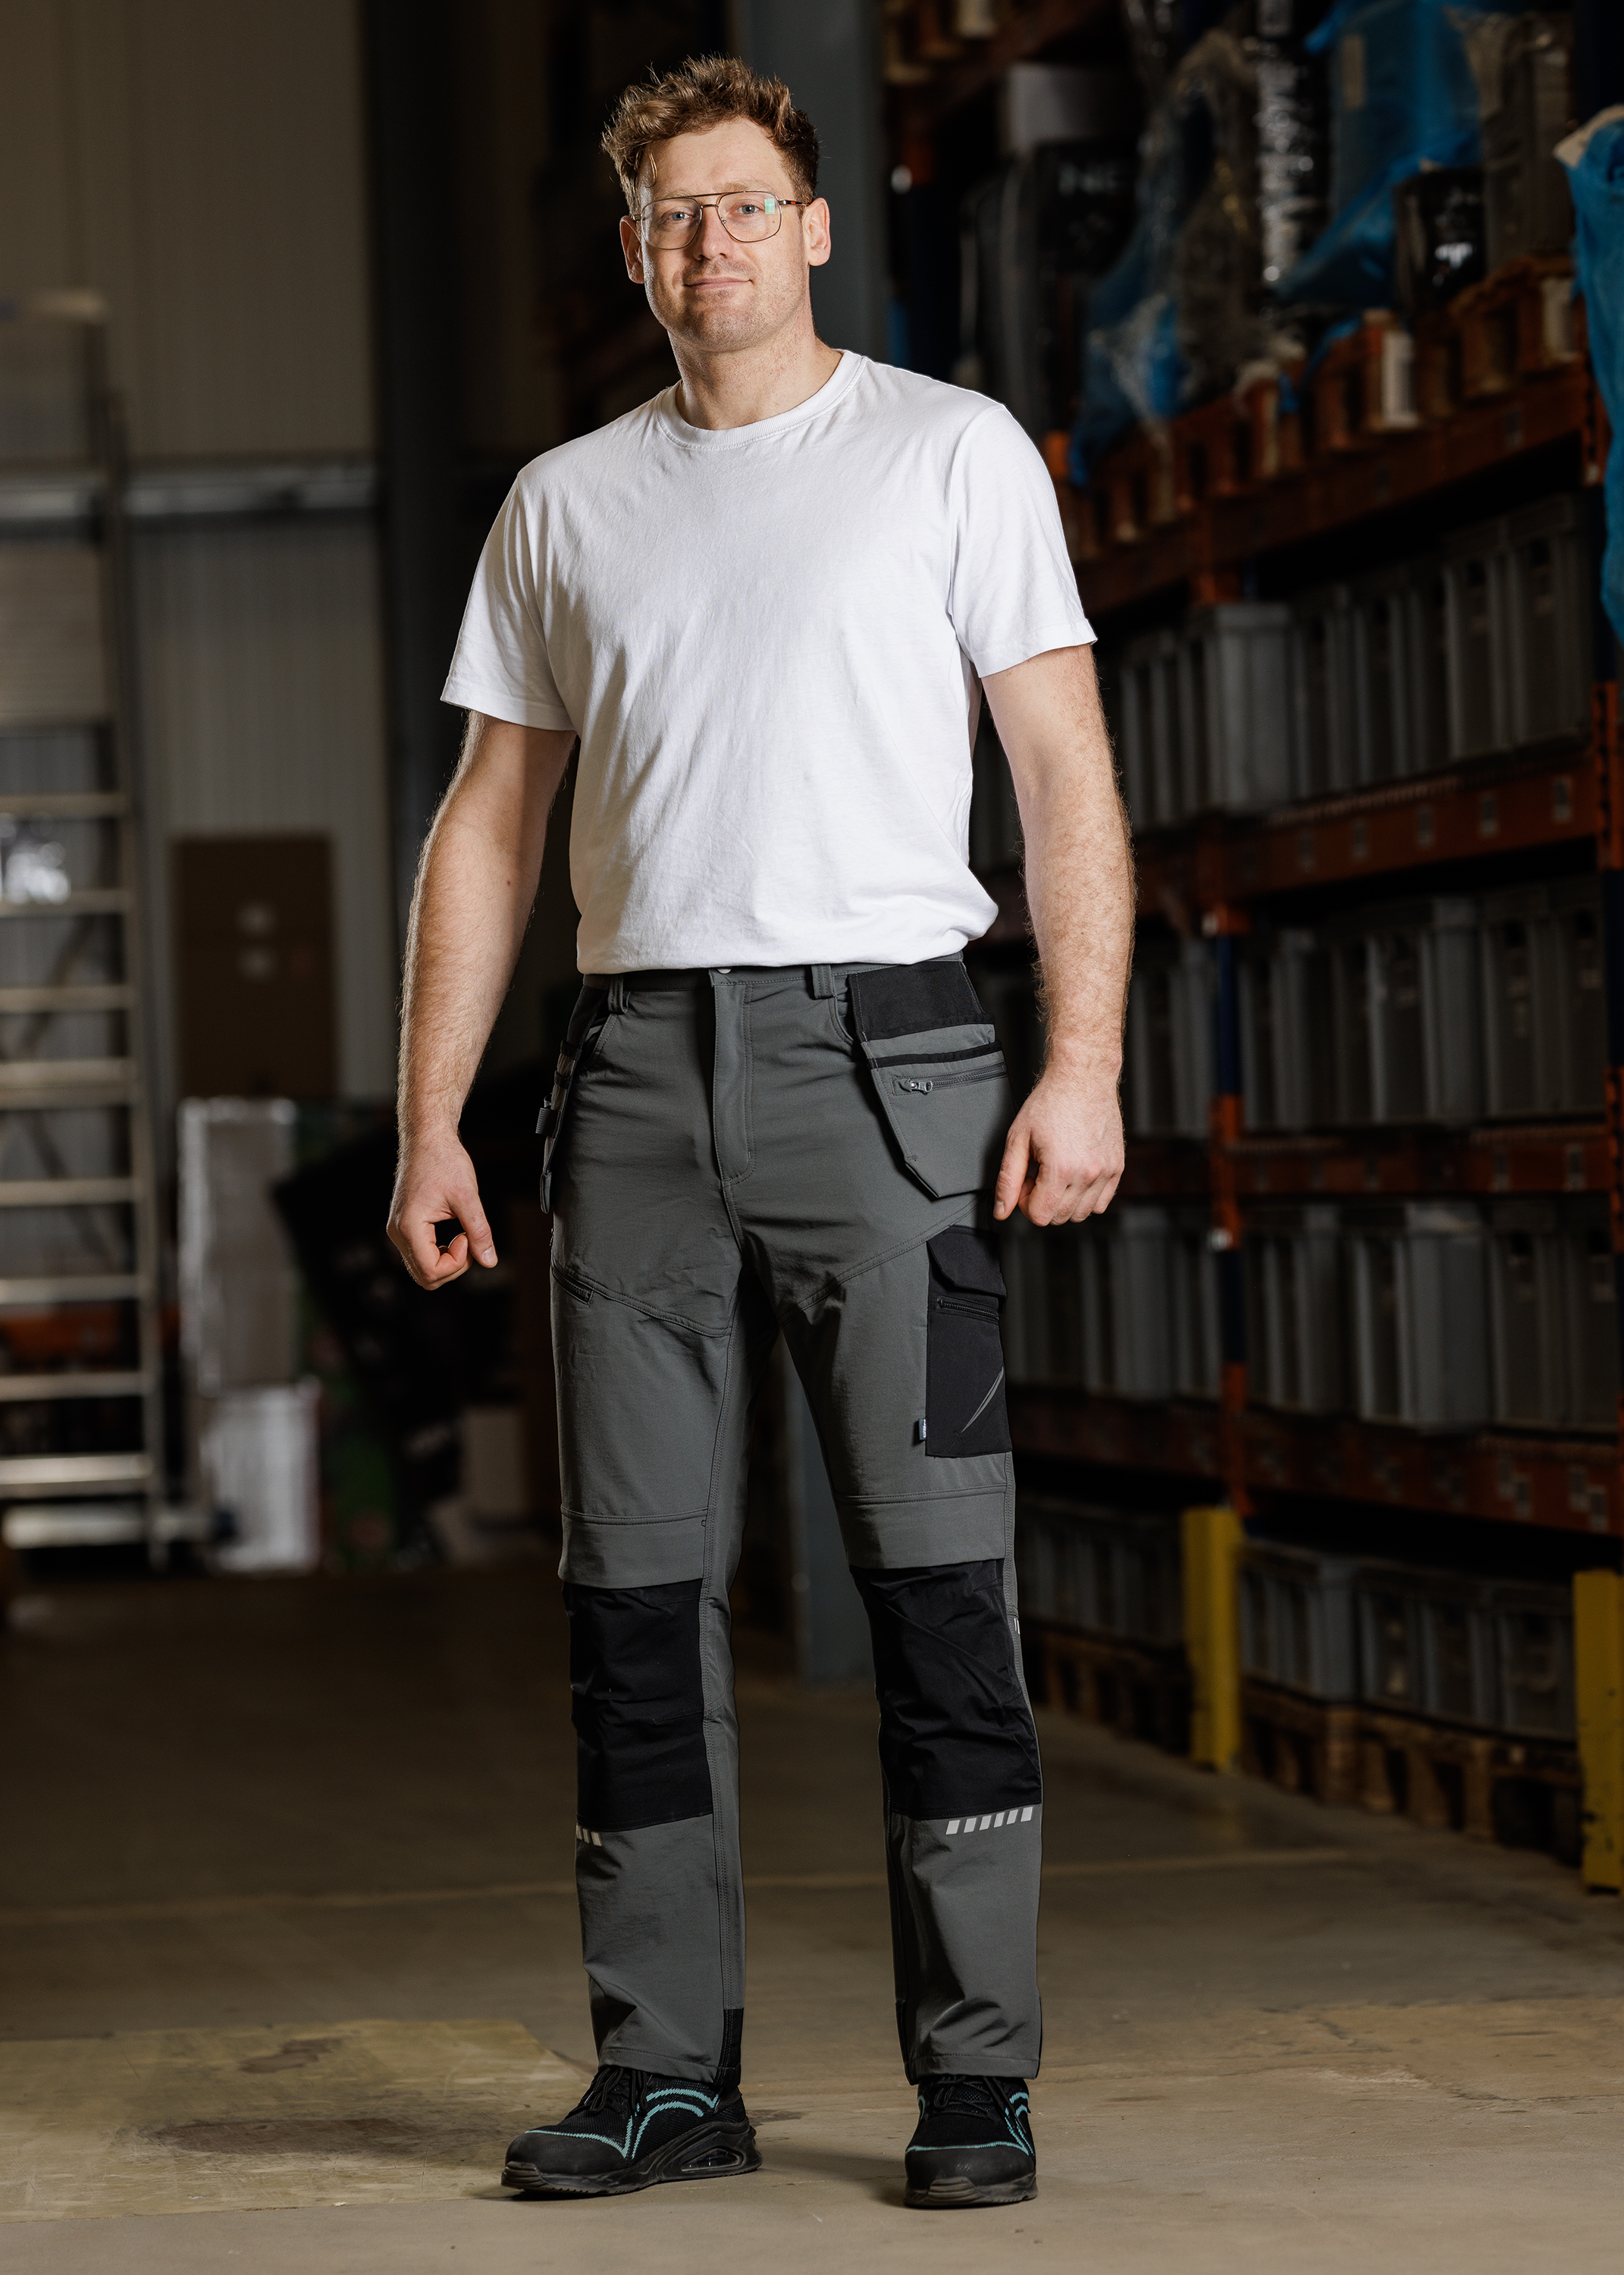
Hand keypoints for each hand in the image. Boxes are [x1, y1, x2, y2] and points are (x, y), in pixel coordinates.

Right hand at [387, 1133, 497, 1288]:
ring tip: (462, 1234)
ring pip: (421, 1268)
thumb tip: (490, 1261)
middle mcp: (397, 1232)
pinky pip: (419, 1253)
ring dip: (446, 1260)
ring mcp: (398, 1230)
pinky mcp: (403, 1226)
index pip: (431, 1271)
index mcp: (409, 1227)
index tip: (468, 1236)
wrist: (427, 1139)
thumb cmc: (444, 1161)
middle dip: (452, 1266)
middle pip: (424, 1276)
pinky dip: (439, 1252)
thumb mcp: (468, 1198)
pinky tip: (453, 1233)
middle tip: (468, 1239)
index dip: (457, 1263)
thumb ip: (479, 1232)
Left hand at [993, 1067, 1123, 1227]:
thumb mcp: (1018, 1139)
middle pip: (1059, 1217)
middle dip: (1042, 1201)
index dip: (1024, 1203)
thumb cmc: (1050, 1102)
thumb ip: (1008, 1179)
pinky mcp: (1117, 1167)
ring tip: (1055, 1174)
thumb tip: (1001, 1210)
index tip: (1024, 1182)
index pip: (1040, 1215)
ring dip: (1063, 1202)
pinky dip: (1086, 1198)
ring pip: (1081, 1214)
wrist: (1082, 1079)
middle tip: (1037, 1175)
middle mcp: (1087, 1173)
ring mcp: (1106, 1171)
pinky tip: (1074, 1177)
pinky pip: (1101, 1203)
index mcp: (1061, 1168)